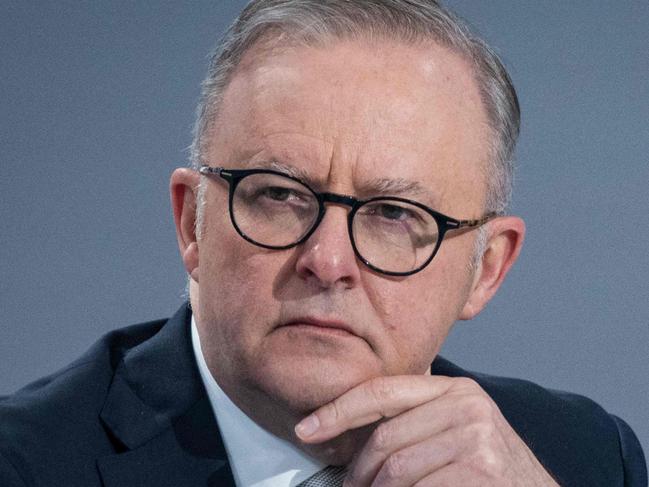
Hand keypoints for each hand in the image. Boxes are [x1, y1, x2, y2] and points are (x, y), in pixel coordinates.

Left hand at [295, 375, 558, 485]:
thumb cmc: (489, 472)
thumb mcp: (457, 432)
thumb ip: (416, 421)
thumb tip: (351, 434)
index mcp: (456, 390)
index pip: (383, 392)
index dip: (338, 410)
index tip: (307, 429)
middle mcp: (468, 405)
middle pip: (385, 437)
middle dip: (357, 471)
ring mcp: (477, 436)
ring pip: (396, 469)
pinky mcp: (481, 469)